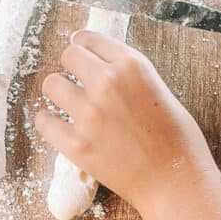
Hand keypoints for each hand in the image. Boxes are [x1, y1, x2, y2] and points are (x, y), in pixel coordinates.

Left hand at [35, 30, 218, 216]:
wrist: (175, 181)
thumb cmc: (176, 138)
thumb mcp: (159, 89)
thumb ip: (129, 74)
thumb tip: (101, 64)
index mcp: (132, 65)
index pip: (90, 38)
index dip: (83, 45)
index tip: (81, 52)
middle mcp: (108, 83)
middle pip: (68, 55)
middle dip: (71, 65)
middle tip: (77, 78)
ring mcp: (89, 114)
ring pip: (51, 85)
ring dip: (59, 91)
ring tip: (69, 103)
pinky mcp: (76, 144)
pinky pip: (44, 121)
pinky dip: (49, 122)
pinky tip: (59, 125)